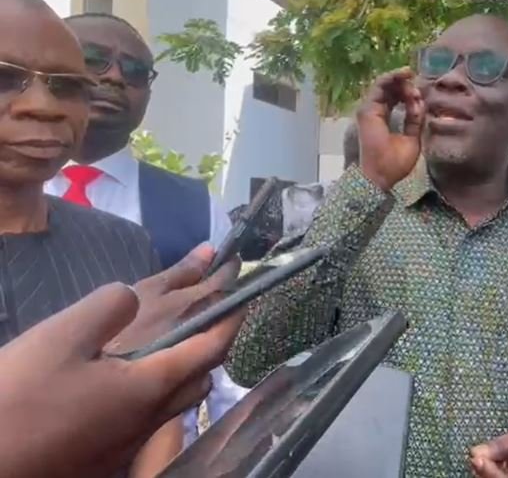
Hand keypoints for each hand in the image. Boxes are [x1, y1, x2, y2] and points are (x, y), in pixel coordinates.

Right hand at [0, 248, 246, 477]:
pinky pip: (149, 416)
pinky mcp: (107, 455)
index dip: (232, 317)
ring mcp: (130, 442)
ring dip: (184, 368)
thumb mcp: (61, 337)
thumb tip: (135, 296)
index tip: (244, 293)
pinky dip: (155, 388)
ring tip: (171, 339)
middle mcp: (152, 418)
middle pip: (201, 376)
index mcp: (151, 386)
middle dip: (212, 341)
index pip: (212, 347)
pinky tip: (126, 376)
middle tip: (208, 311)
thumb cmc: (19, 400)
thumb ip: (109, 307)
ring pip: (175, 400)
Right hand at [356, 67, 425, 190]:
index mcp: (384, 119)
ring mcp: (370, 110)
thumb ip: (415, 120)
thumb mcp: (412, 138)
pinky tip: (403, 76)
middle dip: (404, 83)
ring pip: (383, 85)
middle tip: (417, 79)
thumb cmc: (395, 162)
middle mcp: (375, 112)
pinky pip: (379, 87)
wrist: (382, 175)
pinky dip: (391, 79)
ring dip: (398, 79)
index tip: (421, 93)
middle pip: (389, 90)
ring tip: (410, 74)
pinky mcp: (368, 109)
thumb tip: (420, 103)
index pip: (395, 99)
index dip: (408, 93)